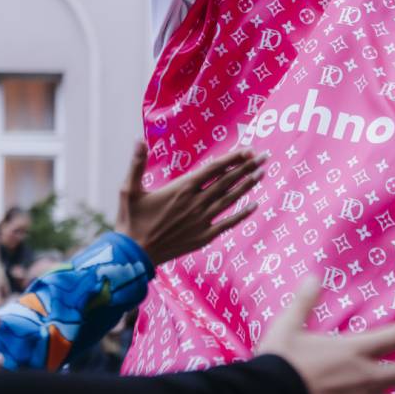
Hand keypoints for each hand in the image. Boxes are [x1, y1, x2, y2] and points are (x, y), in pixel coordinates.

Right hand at [117, 141, 264, 265]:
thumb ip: (137, 163)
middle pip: (226, 181)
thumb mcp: (129, 189)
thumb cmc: (130, 220)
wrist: (134, 254)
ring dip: (247, 186)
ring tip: (262, 174)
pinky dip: (242, 214)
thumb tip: (139, 139)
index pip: (213, 168)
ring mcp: (201, 220)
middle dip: (247, 167)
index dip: (232, 158)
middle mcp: (195, 202)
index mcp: (181, 188)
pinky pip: (227, 223)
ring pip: (229, 199)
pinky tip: (255, 206)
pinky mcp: (203, 236)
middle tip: (265, 157)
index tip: (248, 149)